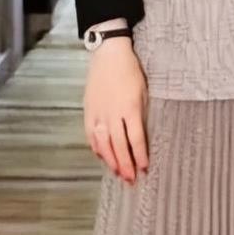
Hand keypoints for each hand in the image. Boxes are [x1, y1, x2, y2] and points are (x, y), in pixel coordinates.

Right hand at [84, 39, 148, 182]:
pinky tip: (102, 157)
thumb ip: (141, 114)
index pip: (135, 139)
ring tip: (118, 174)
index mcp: (130, 109)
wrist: (109, 55)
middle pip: (119, 146)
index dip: (140, 156)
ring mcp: (98, 113)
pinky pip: (91, 135)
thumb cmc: (130, 71)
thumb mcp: (143, 91)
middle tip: (131, 180)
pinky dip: (97, 148)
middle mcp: (112, 114)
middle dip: (126, 165)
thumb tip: (140, 136)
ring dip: (111, 161)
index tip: (145, 169)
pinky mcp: (89, 111)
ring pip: (103, 144)